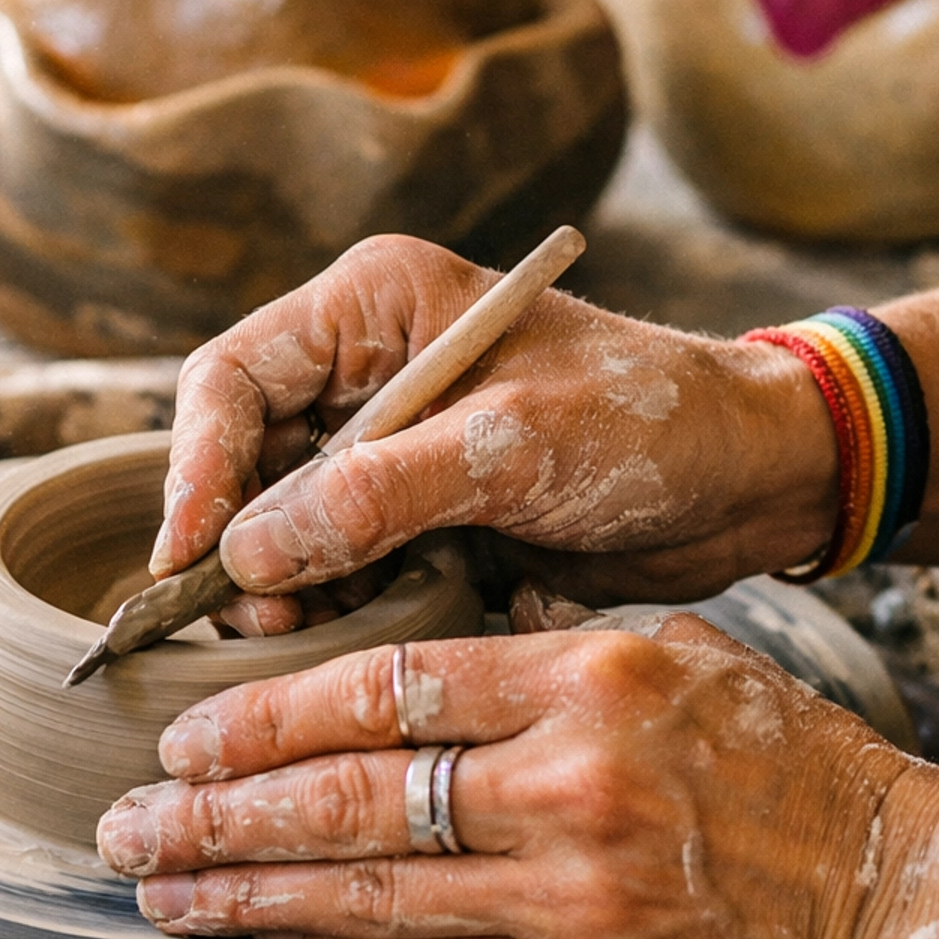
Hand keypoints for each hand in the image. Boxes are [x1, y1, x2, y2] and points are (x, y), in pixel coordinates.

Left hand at [96, 621, 938, 938]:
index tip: (184, 729)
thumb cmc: (787, 765)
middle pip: (347, 794)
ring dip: (244, 893)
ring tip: (153, 889)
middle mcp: (567, 783)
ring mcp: (573, 895)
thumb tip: (416, 652)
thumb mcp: (680, 657)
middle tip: (121, 817)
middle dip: (215, 809)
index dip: (264, 713)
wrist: (896, 900)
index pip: (385, 685)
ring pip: (367, 891)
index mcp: (586, 678)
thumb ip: (546, 651)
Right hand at [151, 236, 838, 630]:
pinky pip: (338, 563)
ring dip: (286, 584)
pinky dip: (338, 603)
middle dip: (240, 543)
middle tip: (261, 620)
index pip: (230, 379)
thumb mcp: (512, 449)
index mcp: (373, 305)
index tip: (187, 558)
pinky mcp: (420, 510)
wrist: (751, 478)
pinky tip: (366, 631)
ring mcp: (390, 444)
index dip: (194, 469)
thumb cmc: (650, 422)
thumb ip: (374, 494)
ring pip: (281, 523)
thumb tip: (245, 551)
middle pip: (243, 459)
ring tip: (310, 633)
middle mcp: (365, 368)